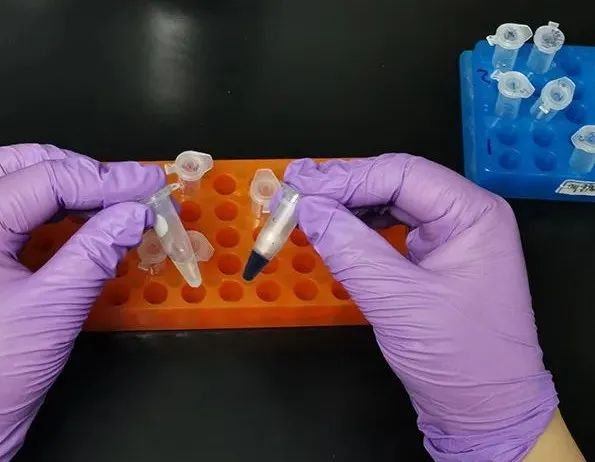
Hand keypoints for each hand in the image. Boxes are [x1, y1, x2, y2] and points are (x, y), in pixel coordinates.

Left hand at [0, 144, 163, 460]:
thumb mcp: (52, 308)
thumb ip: (95, 252)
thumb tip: (134, 213)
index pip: (45, 179)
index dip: (103, 179)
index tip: (148, 185)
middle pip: (23, 166)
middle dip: (80, 169)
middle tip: (127, 186)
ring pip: (18, 186)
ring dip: (67, 185)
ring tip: (113, 199)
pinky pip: (21, 219)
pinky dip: (58, 214)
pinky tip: (90, 227)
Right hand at [284, 154, 558, 460]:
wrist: (486, 412)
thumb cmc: (456, 357)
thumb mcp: (398, 301)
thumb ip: (350, 249)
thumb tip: (308, 208)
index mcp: (471, 214)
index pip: (401, 173)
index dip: (346, 177)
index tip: (299, 187)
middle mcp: (464, 216)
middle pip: (394, 181)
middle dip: (342, 186)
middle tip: (292, 187)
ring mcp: (450, 237)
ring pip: (390, 202)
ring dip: (346, 204)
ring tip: (304, 204)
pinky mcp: (434, 259)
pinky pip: (390, 228)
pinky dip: (357, 226)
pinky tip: (331, 228)